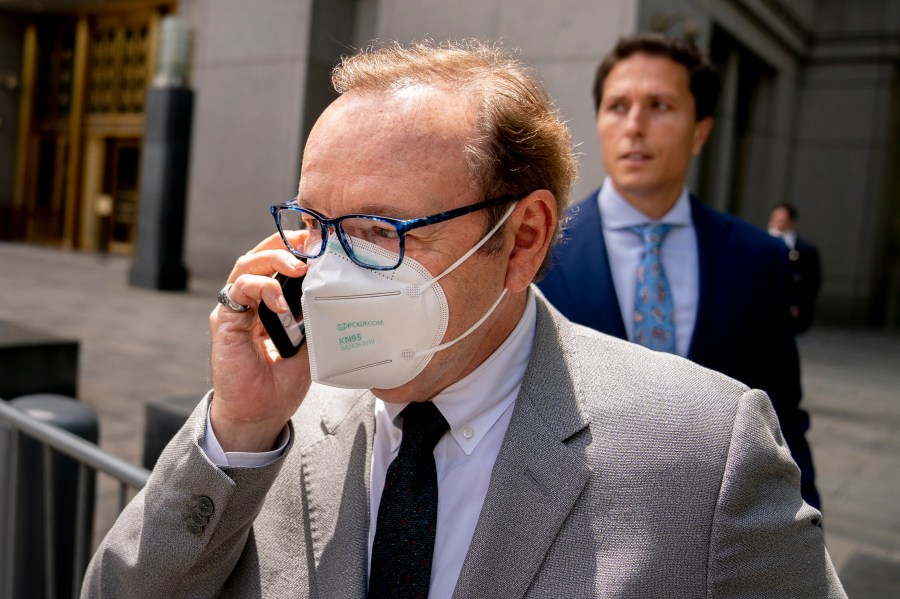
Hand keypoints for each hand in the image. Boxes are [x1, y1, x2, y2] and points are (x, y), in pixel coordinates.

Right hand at [209, 233, 309, 451]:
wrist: (259, 415)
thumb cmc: (281, 383)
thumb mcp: (310, 344)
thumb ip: (315, 317)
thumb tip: (337, 290)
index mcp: (267, 303)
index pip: (277, 263)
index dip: (295, 247)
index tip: (320, 241)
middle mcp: (248, 302)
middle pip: (259, 255)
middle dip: (284, 243)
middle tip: (310, 242)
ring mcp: (234, 310)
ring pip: (246, 266)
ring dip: (273, 259)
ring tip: (298, 266)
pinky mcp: (224, 322)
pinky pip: (238, 291)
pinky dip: (261, 288)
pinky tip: (280, 301)